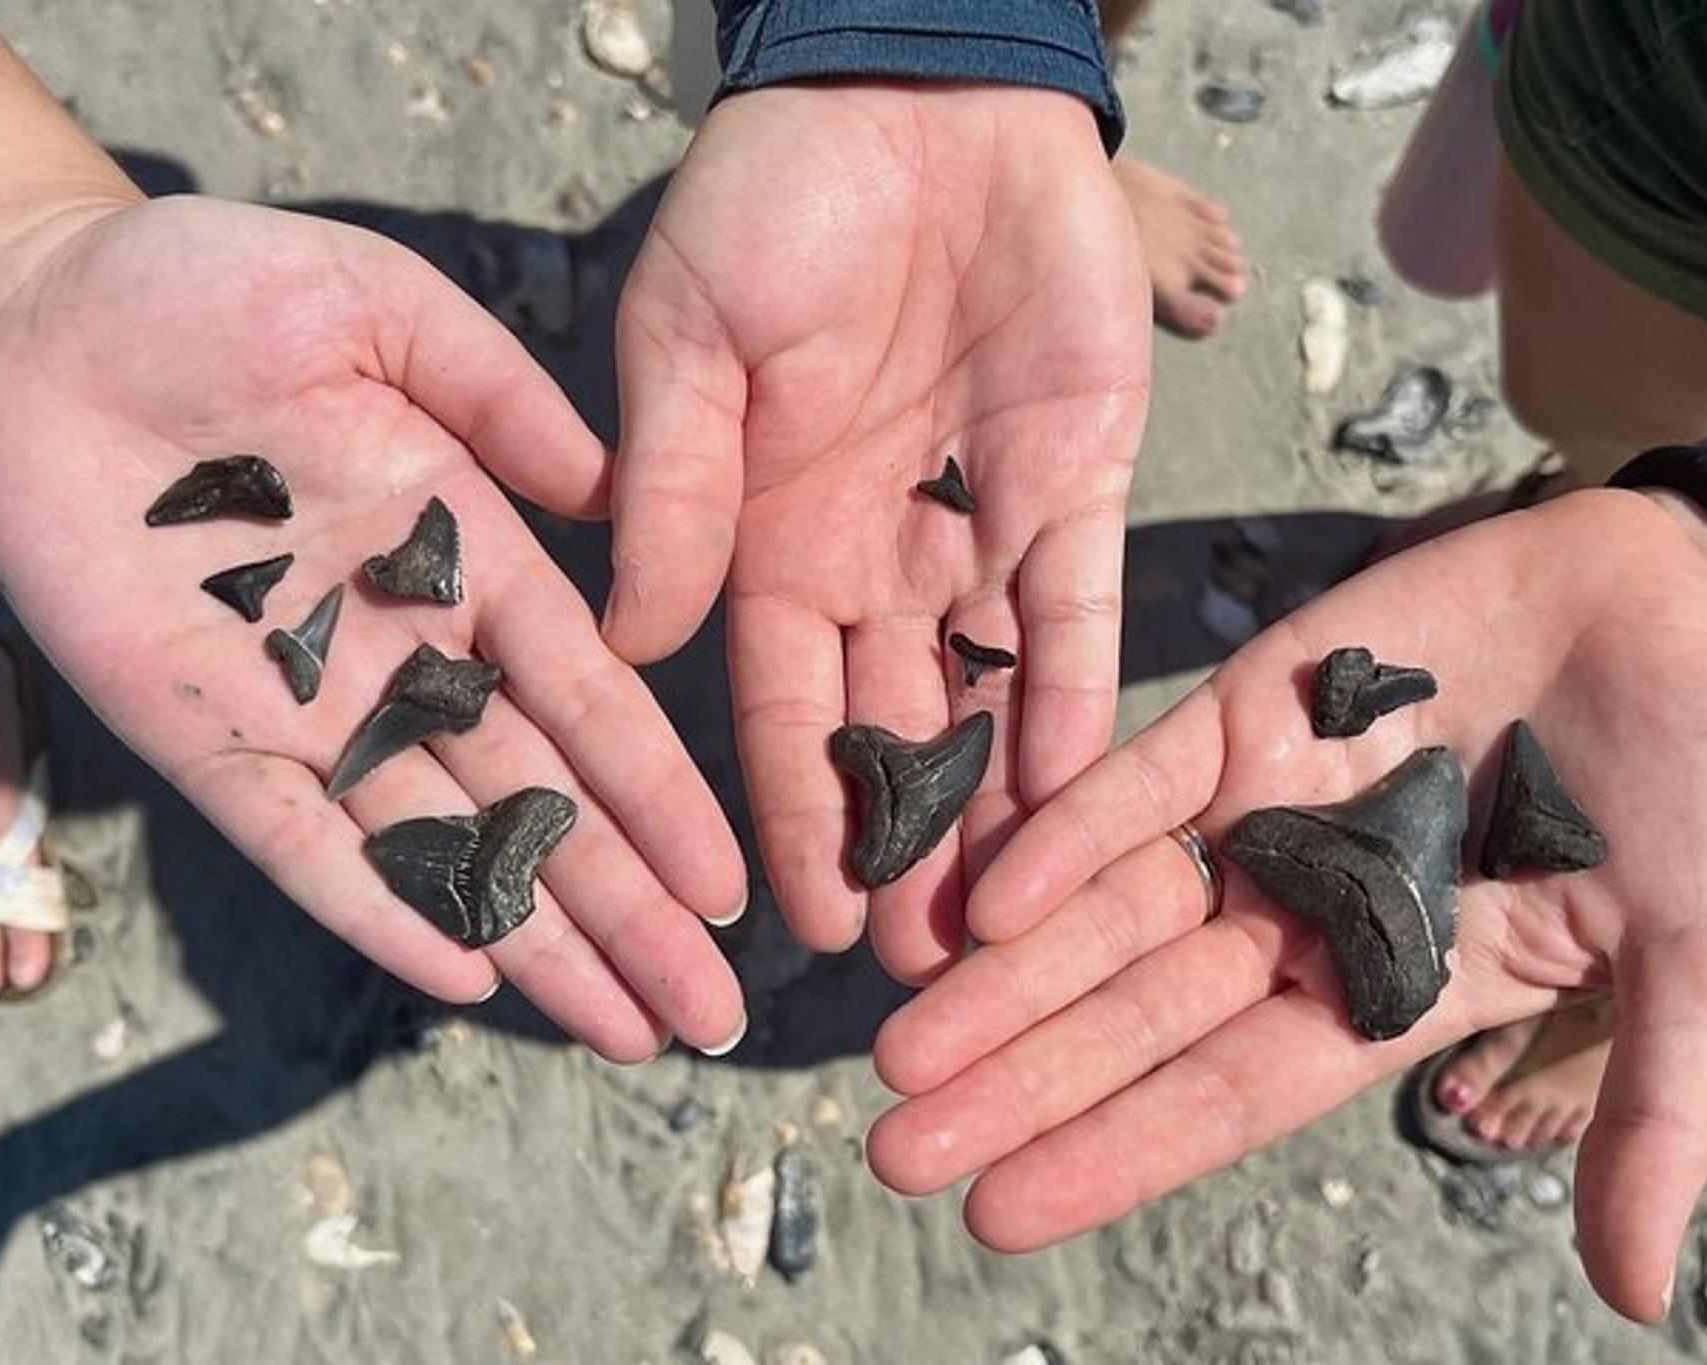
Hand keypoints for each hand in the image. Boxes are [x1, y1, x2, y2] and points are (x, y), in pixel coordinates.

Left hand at [0, 195, 746, 1059]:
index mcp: (467, 553)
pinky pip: (298, 839)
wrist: (36, 309)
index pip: (588, 697)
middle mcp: (404, 649)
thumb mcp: (386, 307)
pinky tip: (461, 977)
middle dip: (626, 908)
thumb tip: (615, 494)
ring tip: (623, 1027)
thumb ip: (502, 399)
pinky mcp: (199, 731)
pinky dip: (375, 908)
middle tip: (707, 1008)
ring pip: (439, 844)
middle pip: (538, 802)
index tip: (726, 878)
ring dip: (532, 937)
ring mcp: (305, 701)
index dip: (659, 793)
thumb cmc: (210, 285)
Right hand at [606, 85, 1150, 978]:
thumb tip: (629, 639)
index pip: (772, 708)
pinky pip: (1073, 614)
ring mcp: (977, 526)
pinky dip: (1072, 703)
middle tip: (919, 977)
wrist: (922, 93)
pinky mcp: (1076, 483)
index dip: (786, 815)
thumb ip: (671, 490)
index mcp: (765, 534)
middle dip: (899, 853)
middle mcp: (872, 555)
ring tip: (1003, 932)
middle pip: (884, 735)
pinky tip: (1077, 802)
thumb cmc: (776, 197)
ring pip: (984, 702)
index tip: (793, 925)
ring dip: (991, 814)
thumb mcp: (689, 339)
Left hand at [866, 489, 1706, 1320]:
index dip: (1115, 1153)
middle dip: (1021, 1081)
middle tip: (896, 1149)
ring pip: (1111, 908)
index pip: (1227, 1093)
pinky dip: (1068, 831)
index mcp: (1393, 986)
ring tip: (899, 1048)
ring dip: (1007, 976)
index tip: (997, 1212)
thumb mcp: (1698, 963)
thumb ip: (1654, 1118)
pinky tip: (988, 897)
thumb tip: (1638, 1301)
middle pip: (1136, 1014)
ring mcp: (1271, 805)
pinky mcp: (1257, 700)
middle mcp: (1307, 907)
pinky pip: (1143, 777)